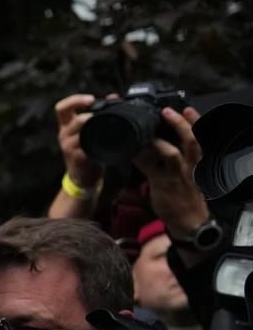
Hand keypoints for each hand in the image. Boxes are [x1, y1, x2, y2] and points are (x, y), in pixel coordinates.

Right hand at [55, 94, 102, 188]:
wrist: (82, 177)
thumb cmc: (87, 151)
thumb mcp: (88, 132)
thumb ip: (98, 114)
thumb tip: (113, 97)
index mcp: (66, 125)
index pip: (62, 107)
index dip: (75, 100)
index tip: (91, 99)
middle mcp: (64, 134)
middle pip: (70, 118)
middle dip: (87, 114)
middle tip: (101, 114)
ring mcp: (68, 146)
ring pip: (79, 132)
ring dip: (93, 128)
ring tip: (107, 127)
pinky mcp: (77, 157)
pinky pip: (86, 147)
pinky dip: (97, 143)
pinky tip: (107, 142)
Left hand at [132, 106, 208, 239]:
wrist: (188, 221)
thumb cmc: (185, 194)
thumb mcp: (187, 174)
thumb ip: (174, 158)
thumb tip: (154, 143)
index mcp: (198, 161)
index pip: (200, 137)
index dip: (195, 122)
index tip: (187, 108)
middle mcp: (190, 165)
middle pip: (192, 141)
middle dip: (181, 124)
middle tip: (168, 111)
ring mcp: (177, 174)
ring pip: (172, 154)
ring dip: (158, 141)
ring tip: (147, 132)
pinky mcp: (163, 184)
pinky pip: (150, 168)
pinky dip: (139, 157)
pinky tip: (130, 151)